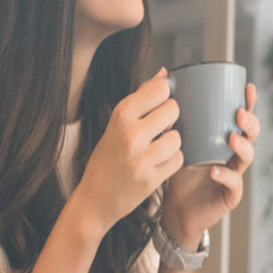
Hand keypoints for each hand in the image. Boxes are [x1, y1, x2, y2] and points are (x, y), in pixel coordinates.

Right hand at [74, 68, 182, 237]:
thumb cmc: (107, 158)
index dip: (164, 97)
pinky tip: (159, 163)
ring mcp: (141, 158)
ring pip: (178, 138)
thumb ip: (142, 97)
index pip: (161, 89)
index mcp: (121, 115)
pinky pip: (178, 160)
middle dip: (170, 119)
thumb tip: (165, 73)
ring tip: (157, 149)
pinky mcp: (151, 179)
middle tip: (158, 129)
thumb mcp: (118, 123)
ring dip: (172, 143)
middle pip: (173, 110)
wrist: (95, 199)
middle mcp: (131, 134)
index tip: (157, 106)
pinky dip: (172, 161)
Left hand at [162, 83, 259, 249]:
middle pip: (252, 135)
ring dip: (242, 146)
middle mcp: (233, 155)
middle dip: (250, 122)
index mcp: (224, 139)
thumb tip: (163, 73)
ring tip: (231, 138)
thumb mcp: (173, 138)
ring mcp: (234, 175)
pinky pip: (233, 184)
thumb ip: (171, 110)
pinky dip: (225, 176)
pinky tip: (214, 170)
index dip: (249, 103)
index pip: (241, 118)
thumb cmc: (176, 172)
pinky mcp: (229, 195)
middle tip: (238, 113)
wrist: (174, 209)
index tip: (247, 88)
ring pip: (248, 157)